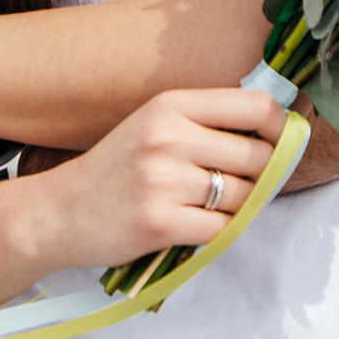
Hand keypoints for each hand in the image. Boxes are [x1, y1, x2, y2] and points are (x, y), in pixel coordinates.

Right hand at [25, 88, 283, 270]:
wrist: (59, 213)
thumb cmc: (117, 171)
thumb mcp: (154, 126)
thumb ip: (206, 124)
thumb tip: (279, 132)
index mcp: (171, 104)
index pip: (257, 106)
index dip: (280, 128)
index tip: (276, 144)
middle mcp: (168, 136)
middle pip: (259, 157)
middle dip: (260, 178)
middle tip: (237, 187)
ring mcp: (162, 179)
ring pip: (245, 197)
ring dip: (237, 209)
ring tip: (205, 207)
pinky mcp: (160, 222)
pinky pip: (222, 229)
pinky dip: (217, 233)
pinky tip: (191, 226)